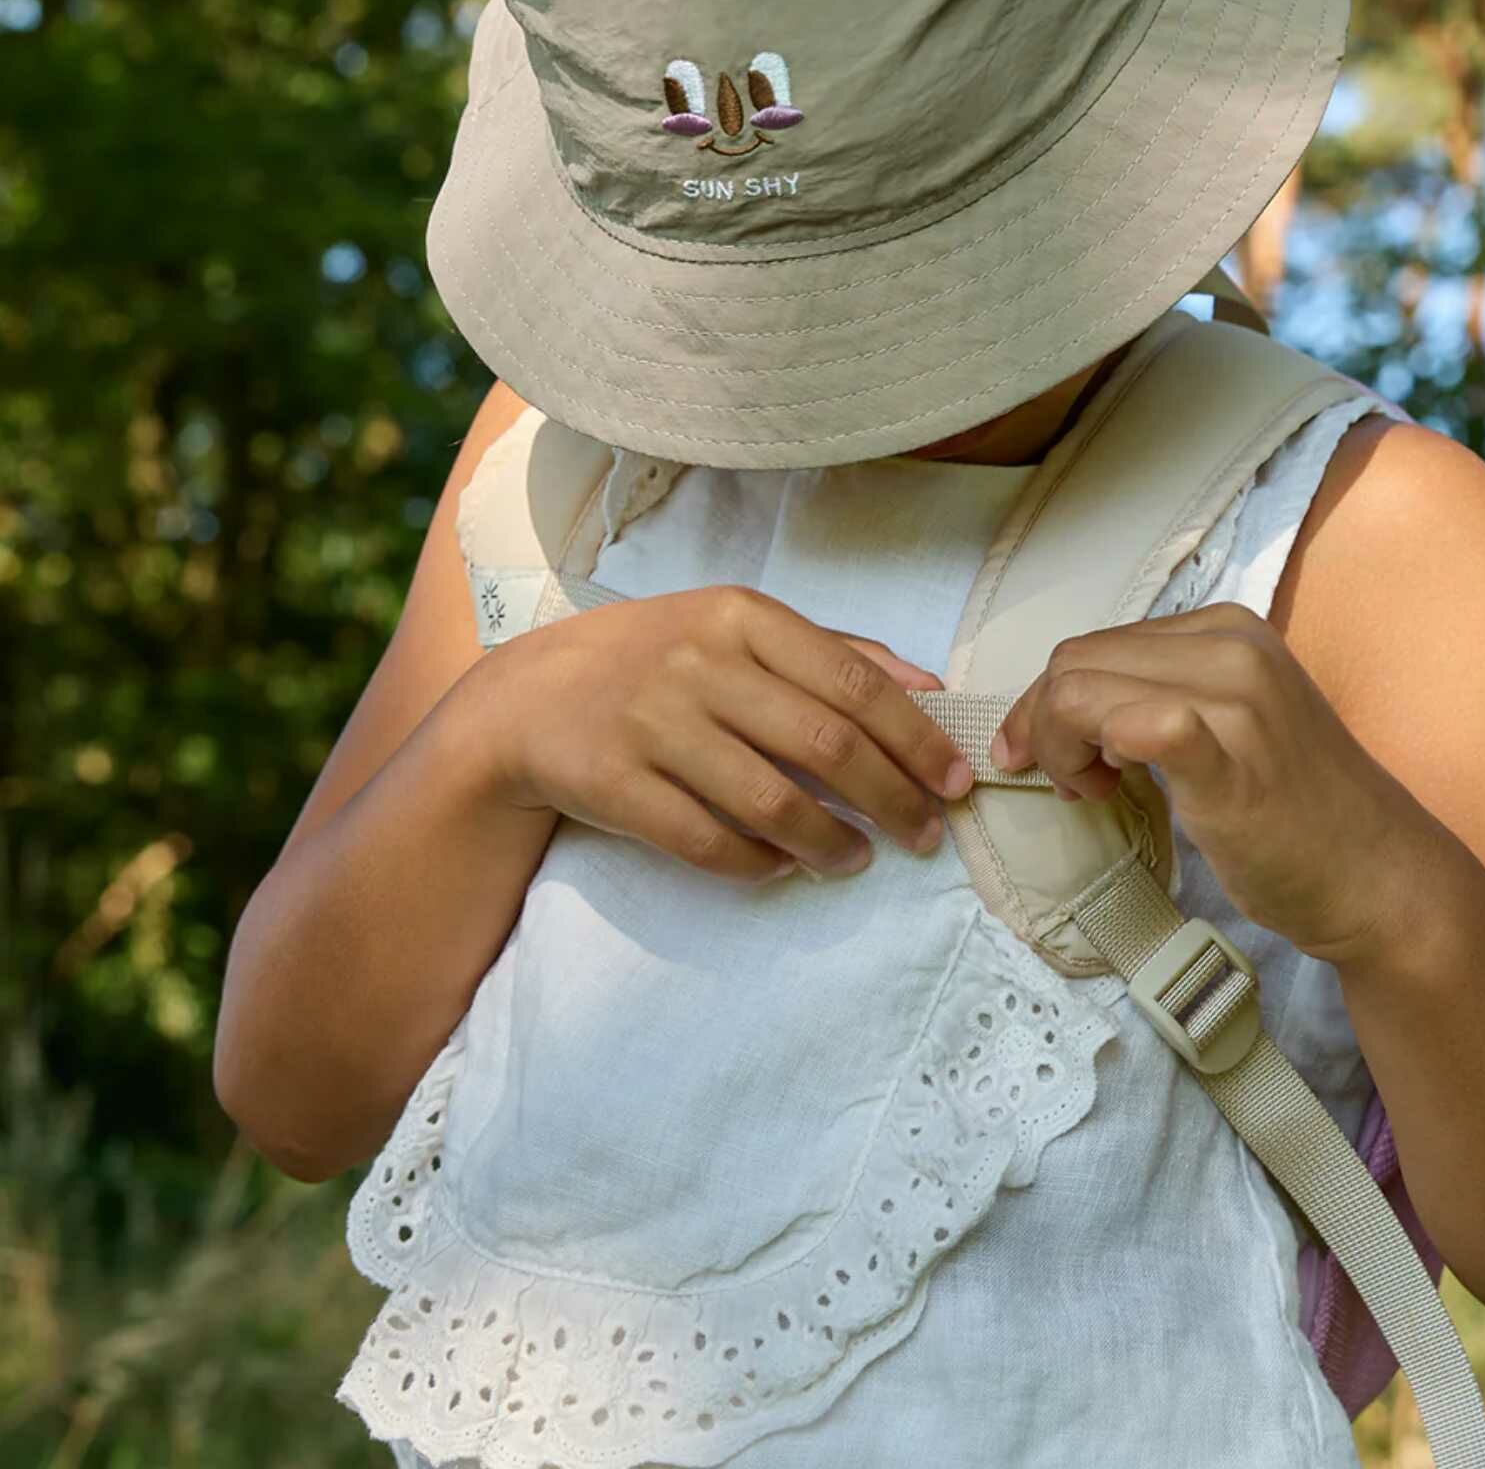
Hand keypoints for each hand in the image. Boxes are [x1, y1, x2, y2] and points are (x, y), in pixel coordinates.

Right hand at [478, 584, 975, 882]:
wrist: (528, 698)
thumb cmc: (658, 659)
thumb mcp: (737, 629)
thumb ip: (834, 652)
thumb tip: (930, 689)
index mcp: (742, 616)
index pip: (854, 682)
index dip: (916, 739)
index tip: (956, 783)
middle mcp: (701, 662)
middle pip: (825, 744)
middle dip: (892, 799)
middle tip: (924, 837)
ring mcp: (654, 723)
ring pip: (771, 801)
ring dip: (830, 842)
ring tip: (858, 860)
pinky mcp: (615, 782)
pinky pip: (706, 840)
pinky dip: (756, 863)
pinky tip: (784, 867)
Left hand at [987, 603, 1418, 960]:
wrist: (1381, 879)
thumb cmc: (1295, 811)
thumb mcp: (1227, 722)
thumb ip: (1160, 694)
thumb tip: (1065, 703)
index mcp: (1225, 629)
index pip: (1094, 643)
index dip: (1051, 700)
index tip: (1048, 754)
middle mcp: (1230, 646)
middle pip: (1076, 661)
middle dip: (1045, 723)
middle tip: (1075, 784)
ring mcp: (1235, 699)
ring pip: (1080, 690)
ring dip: (1062, 747)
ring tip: (1095, 792)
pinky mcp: (1232, 759)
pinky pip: (1139, 726)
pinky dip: (1097, 755)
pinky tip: (1112, 792)